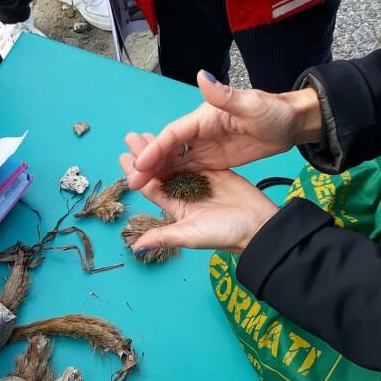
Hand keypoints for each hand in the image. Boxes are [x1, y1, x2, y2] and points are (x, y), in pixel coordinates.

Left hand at [119, 149, 277, 253]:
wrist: (257, 225)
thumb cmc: (225, 233)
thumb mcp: (190, 235)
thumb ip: (163, 237)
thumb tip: (135, 247)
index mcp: (176, 207)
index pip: (151, 187)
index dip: (136, 173)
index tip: (122, 157)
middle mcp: (185, 194)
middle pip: (159, 171)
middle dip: (145, 155)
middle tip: (130, 136)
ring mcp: (200, 182)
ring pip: (175, 162)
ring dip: (161, 148)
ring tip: (146, 133)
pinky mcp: (215, 172)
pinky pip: (195, 157)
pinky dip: (183, 147)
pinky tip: (174, 136)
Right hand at [124, 70, 322, 191]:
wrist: (290, 124)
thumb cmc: (273, 112)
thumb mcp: (252, 104)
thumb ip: (225, 96)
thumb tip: (202, 77)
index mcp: (204, 117)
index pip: (173, 134)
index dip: (155, 148)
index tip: (140, 163)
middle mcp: (199, 131)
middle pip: (167, 149)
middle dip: (148, 165)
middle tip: (130, 182)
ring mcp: (204, 147)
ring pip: (173, 161)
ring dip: (155, 173)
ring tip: (138, 188)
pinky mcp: (212, 160)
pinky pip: (187, 170)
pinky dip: (171, 178)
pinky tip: (160, 189)